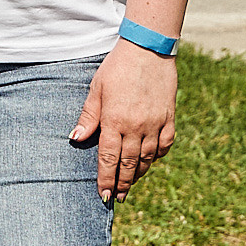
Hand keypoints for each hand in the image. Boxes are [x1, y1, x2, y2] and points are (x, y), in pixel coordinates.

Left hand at [72, 41, 176, 201]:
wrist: (148, 48)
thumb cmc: (117, 67)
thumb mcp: (96, 88)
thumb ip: (88, 116)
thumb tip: (76, 138)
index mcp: (115, 120)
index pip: (109, 158)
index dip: (106, 179)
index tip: (104, 195)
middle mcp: (136, 126)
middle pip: (129, 163)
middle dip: (122, 183)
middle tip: (118, 197)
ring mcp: (155, 123)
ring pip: (147, 158)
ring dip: (138, 173)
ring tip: (131, 183)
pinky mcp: (169, 117)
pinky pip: (164, 144)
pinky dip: (157, 156)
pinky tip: (150, 161)